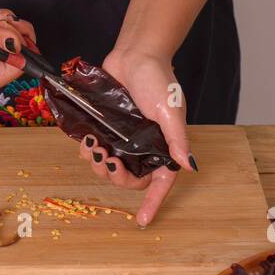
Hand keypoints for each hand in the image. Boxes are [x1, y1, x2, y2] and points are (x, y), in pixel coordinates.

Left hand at [77, 48, 195, 227]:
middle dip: (114, 175)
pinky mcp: (105, 127)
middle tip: (105, 159)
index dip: (152, 203)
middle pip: (128, 178)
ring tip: (92, 146)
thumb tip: (188, 166)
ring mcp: (122, 138)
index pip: (160, 182)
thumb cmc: (158, 79)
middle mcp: (143, 146)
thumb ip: (176, 139)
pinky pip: (94, 149)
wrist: (135, 54)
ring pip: (108, 166)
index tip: (142, 220)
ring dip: (98, 163)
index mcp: (163, 147)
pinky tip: (85, 140)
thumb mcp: (170, 110)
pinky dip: (87, 149)